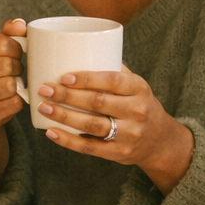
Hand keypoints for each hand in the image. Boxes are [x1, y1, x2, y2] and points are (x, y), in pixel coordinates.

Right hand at [0, 19, 26, 130]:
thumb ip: (7, 33)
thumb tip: (19, 24)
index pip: (0, 43)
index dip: (16, 47)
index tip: (16, 53)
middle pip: (5, 64)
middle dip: (17, 67)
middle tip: (16, 70)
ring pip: (9, 85)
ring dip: (17, 84)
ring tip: (13, 83)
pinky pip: (11, 104)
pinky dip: (18, 100)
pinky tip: (12, 98)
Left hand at [36, 67, 193, 194]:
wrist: (160, 141)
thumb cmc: (140, 105)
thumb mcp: (136, 86)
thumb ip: (114, 71)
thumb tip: (78, 51)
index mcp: (139, 89)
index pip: (113, 81)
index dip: (87, 79)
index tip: (64, 76)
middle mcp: (137, 111)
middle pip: (98, 103)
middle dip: (67, 96)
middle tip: (44, 89)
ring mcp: (129, 134)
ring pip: (92, 125)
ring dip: (64, 116)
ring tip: (43, 107)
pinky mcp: (119, 153)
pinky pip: (90, 147)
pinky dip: (68, 141)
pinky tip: (51, 132)